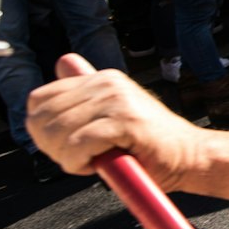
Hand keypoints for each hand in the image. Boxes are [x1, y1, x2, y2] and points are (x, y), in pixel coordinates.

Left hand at [27, 54, 206, 187]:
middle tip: (79, 158)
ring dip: (67, 158)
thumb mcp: (114, 110)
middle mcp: (108, 83)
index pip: (39, 100)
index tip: (64, 145)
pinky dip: (78, 163)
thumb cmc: (150, 143)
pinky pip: (78, 145)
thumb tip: (63, 62)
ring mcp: (117, 100)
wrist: (190, 157)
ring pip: (58, 133)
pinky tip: (96, 166)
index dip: (42, 130)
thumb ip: (87, 90)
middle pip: (42, 118)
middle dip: (52, 147)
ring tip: (92, 161)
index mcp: (102, 78)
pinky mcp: (125, 121)